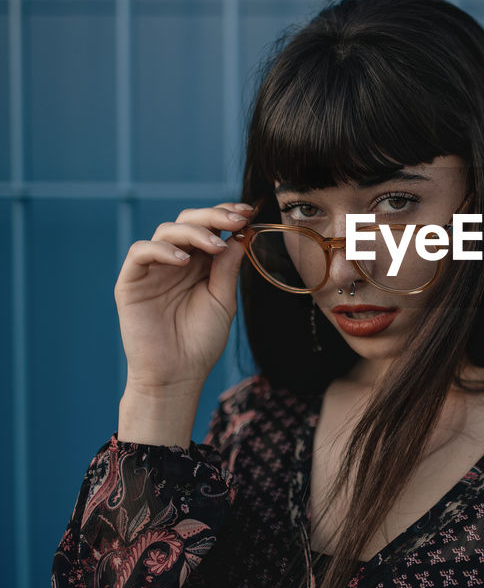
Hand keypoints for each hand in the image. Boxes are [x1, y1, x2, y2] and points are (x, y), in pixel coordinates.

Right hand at [115, 202, 251, 395]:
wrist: (177, 375)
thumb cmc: (201, 342)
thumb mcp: (223, 300)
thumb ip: (227, 267)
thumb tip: (238, 235)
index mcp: (198, 264)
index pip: (208, 227)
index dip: (225, 214)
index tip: (248, 212)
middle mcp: (174, 261)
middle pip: (187, 221)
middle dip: (213, 215)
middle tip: (235, 220)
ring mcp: (152, 270)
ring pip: (166, 231)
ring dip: (193, 232)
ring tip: (215, 246)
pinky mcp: (131, 282)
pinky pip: (141, 253)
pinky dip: (162, 250)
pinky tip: (184, 261)